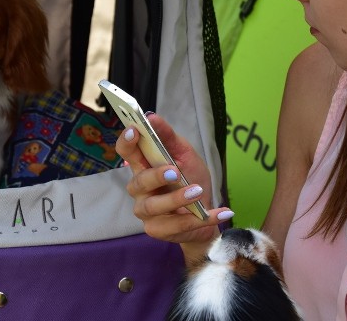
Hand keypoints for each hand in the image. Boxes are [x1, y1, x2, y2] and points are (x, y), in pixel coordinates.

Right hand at [115, 113, 233, 263]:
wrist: (205, 215)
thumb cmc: (191, 180)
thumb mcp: (185, 154)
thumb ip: (169, 137)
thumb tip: (151, 117)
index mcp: (143, 166)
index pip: (126, 152)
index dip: (127, 142)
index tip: (135, 131)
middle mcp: (140, 189)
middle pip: (138, 182)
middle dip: (155, 176)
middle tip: (174, 171)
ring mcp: (146, 211)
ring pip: (154, 206)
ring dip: (177, 199)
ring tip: (197, 192)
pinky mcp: (157, 230)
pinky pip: (176, 225)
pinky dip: (200, 219)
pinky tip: (220, 212)